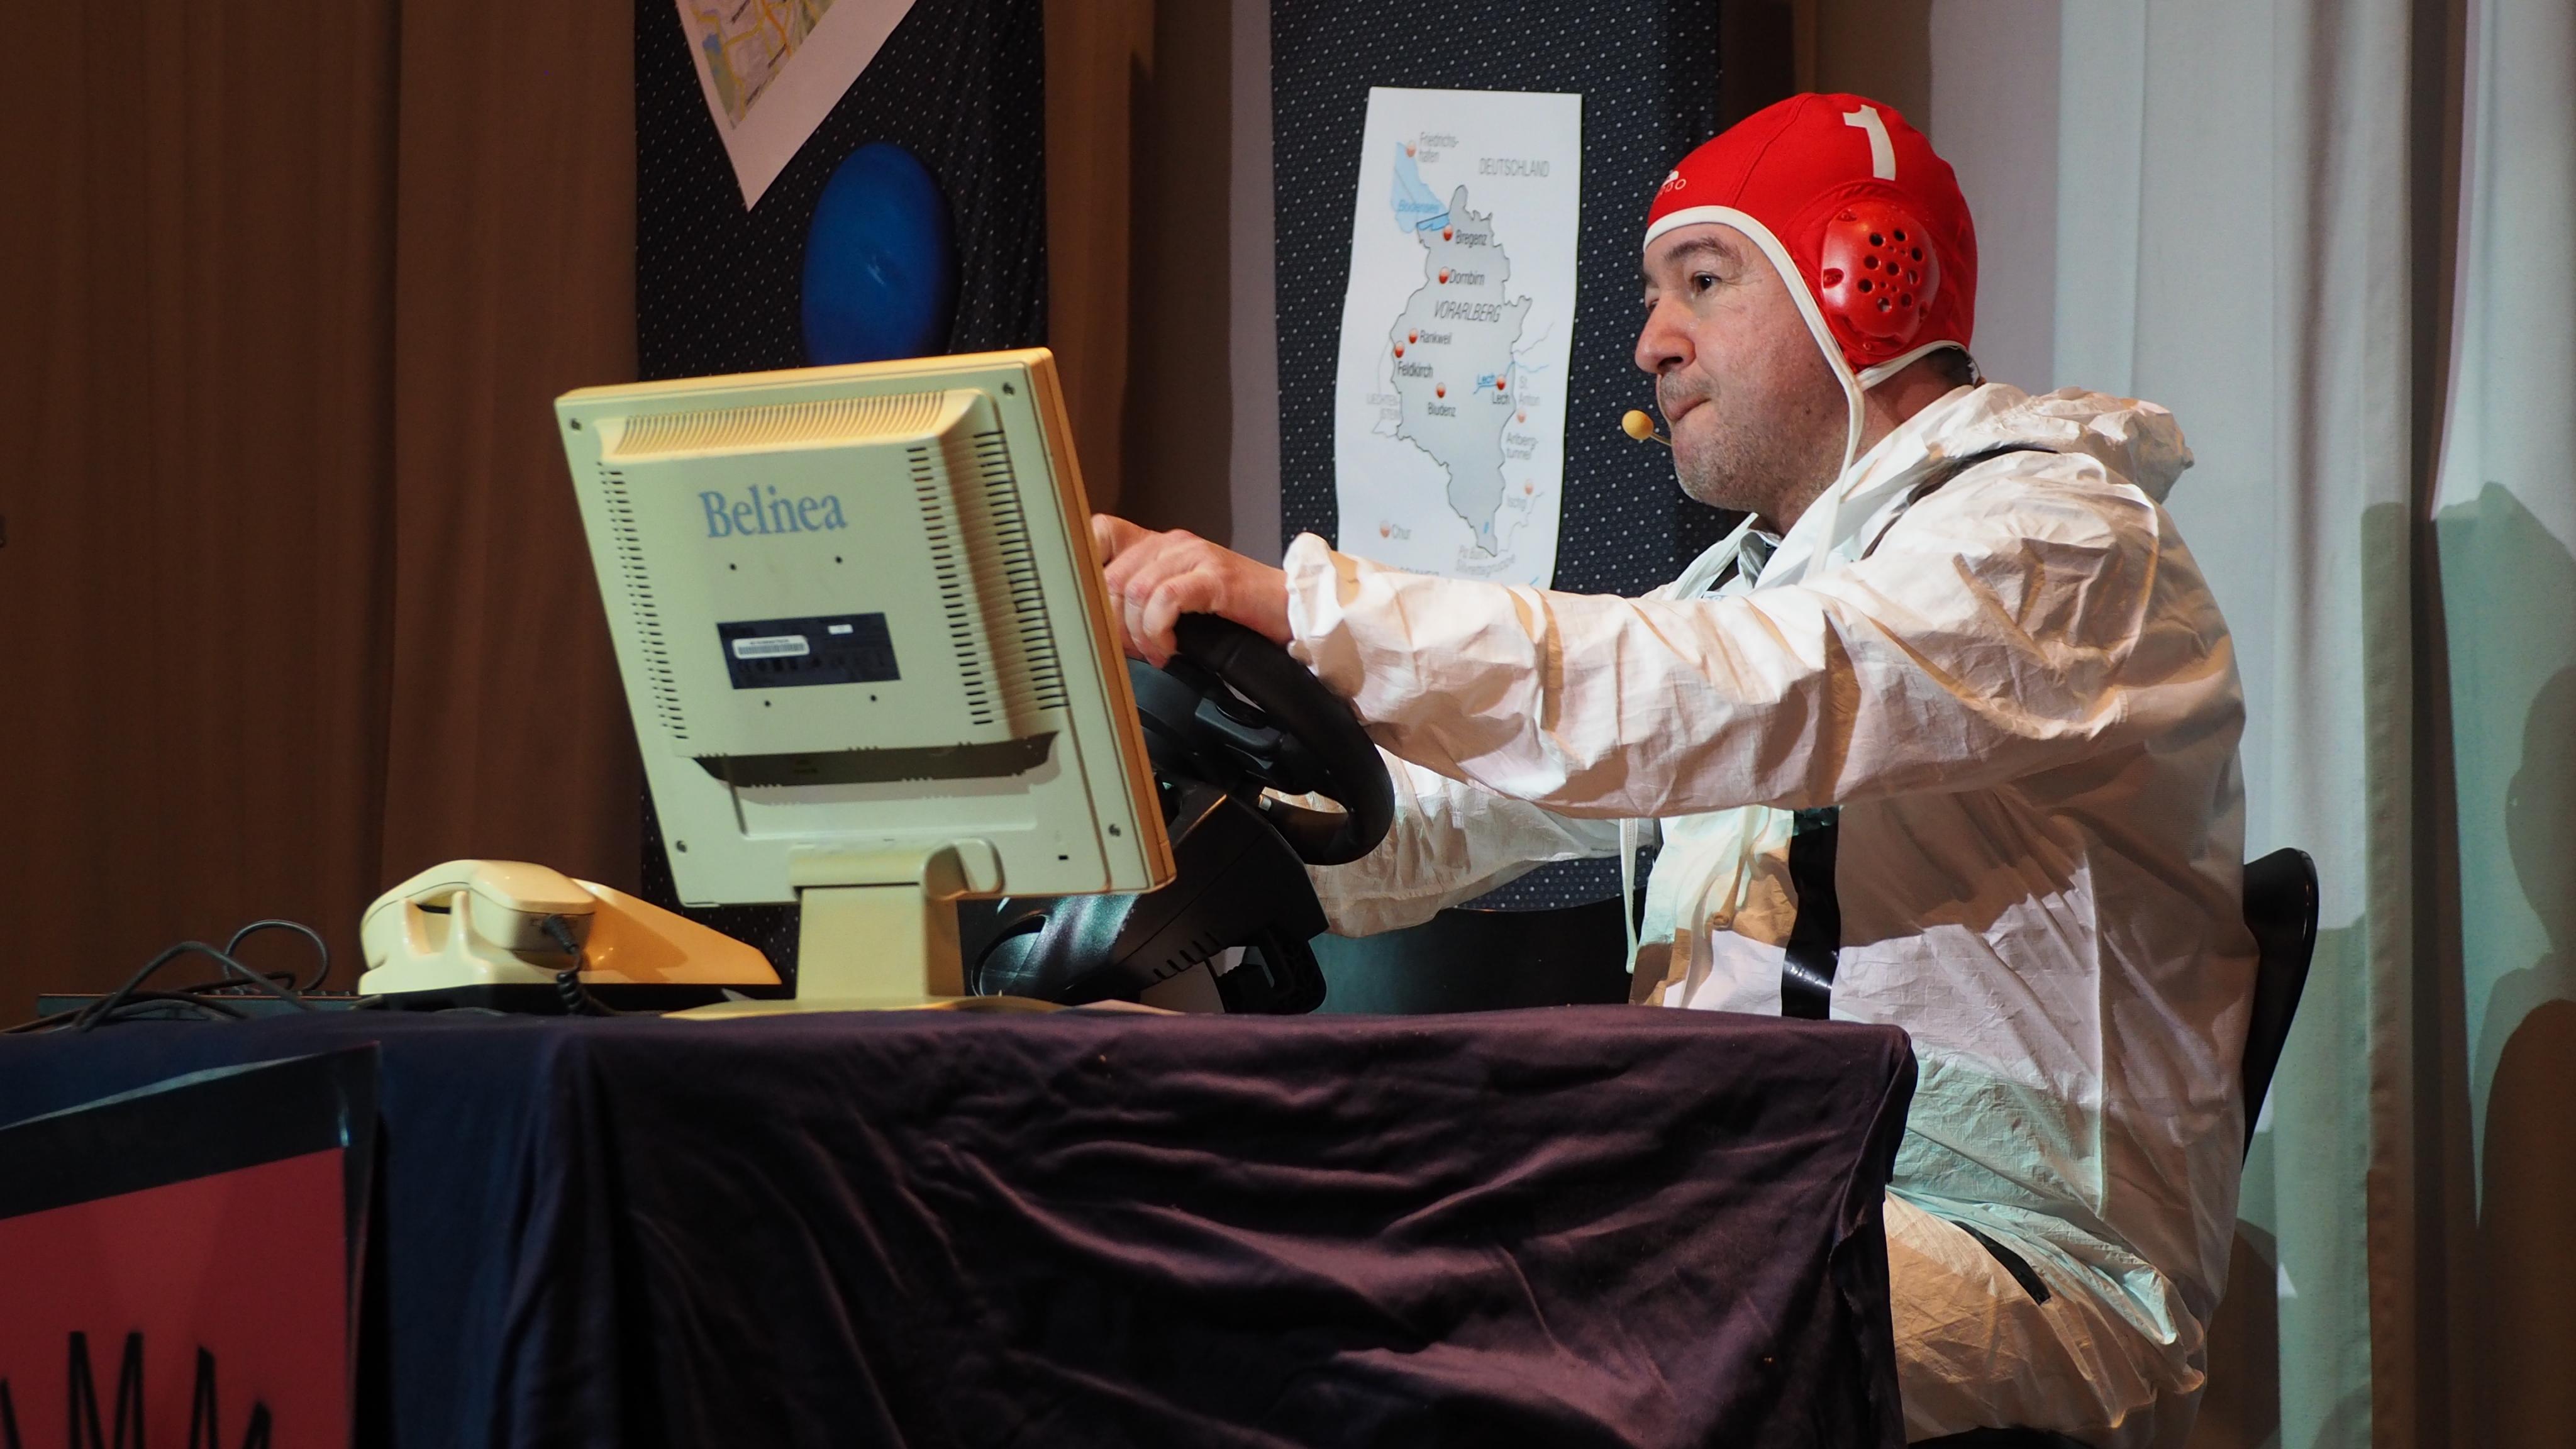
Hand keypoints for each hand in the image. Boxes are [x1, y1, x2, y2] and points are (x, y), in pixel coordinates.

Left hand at [1090, 514, 1289, 666]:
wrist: (1290, 611)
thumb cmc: (1237, 613)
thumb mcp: (1180, 603)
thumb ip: (1145, 603)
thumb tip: (1104, 631)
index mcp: (1159, 545)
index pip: (1101, 533)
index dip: (1084, 569)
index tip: (1090, 612)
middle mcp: (1172, 543)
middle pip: (1111, 576)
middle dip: (1114, 624)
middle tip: (1133, 651)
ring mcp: (1194, 556)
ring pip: (1135, 589)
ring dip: (1139, 633)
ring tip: (1157, 652)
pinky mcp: (1215, 576)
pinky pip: (1166, 600)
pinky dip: (1160, 630)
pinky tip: (1171, 647)